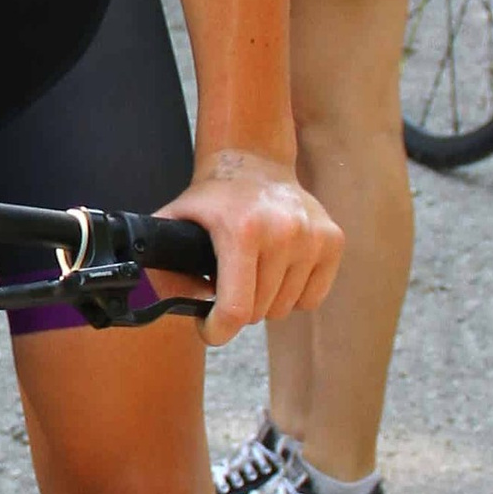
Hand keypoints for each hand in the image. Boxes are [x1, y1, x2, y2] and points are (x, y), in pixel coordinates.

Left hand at [152, 149, 340, 340]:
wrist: (253, 162)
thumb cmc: (213, 200)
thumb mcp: (175, 222)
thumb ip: (161, 263)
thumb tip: (159, 306)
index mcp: (241, 231)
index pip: (236, 310)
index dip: (218, 331)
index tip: (210, 328)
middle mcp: (283, 232)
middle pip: (260, 312)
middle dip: (239, 311)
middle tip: (228, 290)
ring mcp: (312, 236)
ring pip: (287, 308)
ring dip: (267, 302)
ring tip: (253, 276)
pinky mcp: (333, 240)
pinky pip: (313, 298)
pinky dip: (295, 295)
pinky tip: (279, 272)